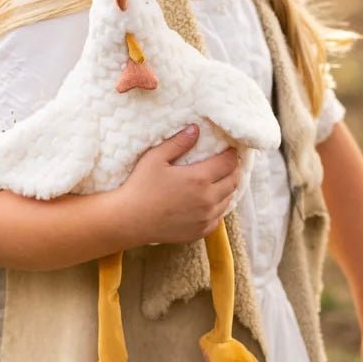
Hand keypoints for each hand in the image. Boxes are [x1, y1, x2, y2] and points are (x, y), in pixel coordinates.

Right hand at [118, 126, 239, 245]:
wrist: (129, 220)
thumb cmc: (140, 187)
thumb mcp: (155, 158)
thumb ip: (178, 143)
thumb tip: (195, 129)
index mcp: (199, 179)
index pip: (228, 163)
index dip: (232, 154)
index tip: (230, 149)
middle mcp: (207, 200)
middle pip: (233, 181)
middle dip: (233, 170)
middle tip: (227, 163)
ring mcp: (205, 218)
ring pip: (228, 200)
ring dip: (226, 189)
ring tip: (218, 180)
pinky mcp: (200, 232)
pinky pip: (218, 217)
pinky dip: (218, 207)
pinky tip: (209, 201)